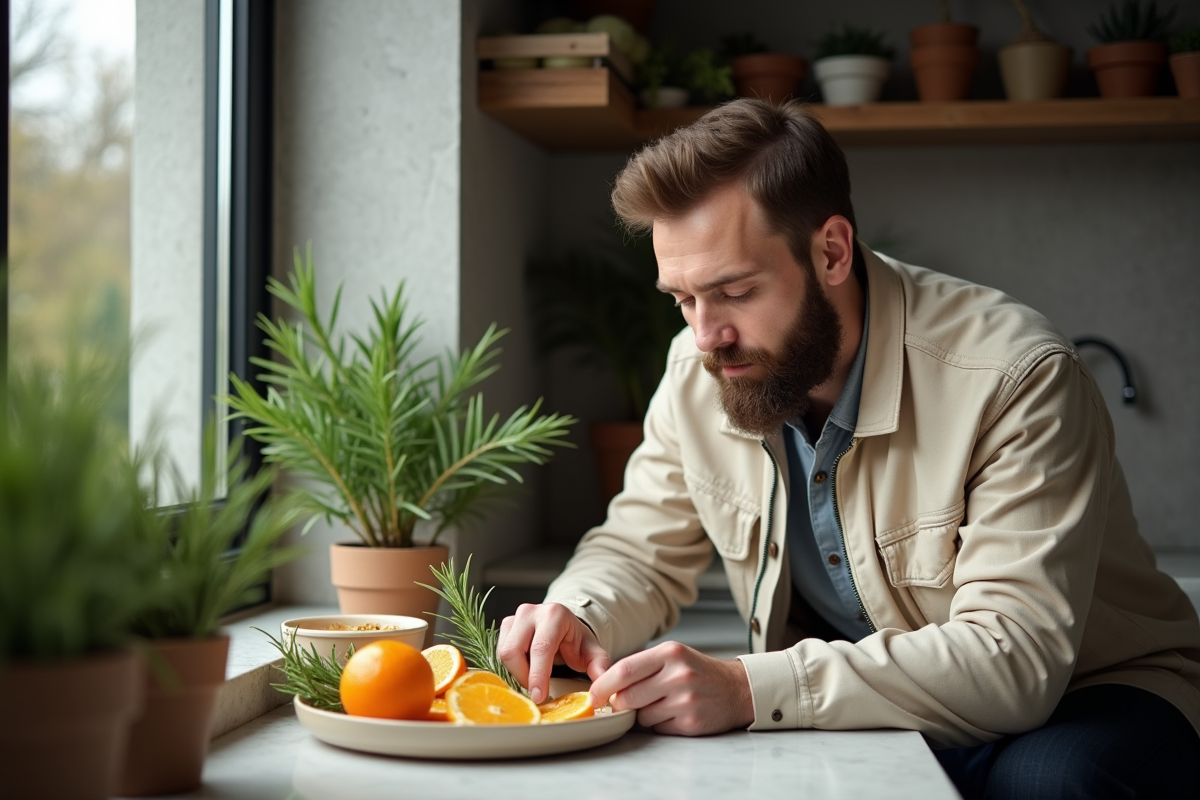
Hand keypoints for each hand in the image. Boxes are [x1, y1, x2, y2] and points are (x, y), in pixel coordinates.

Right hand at [497, 602, 611, 704]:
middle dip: (524, 676)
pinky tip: (526, 670)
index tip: (538, 697)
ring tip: (535, 678)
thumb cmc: (576, 640)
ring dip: (517, 672)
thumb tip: (601, 688)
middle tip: (538, 690)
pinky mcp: (505, 626)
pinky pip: (499, 652)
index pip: (540, 648)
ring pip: (504, 653)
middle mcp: (531, 612)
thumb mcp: (592, 652)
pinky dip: (511, 667)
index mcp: (554, 615)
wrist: (564, 626)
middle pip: (514, 651)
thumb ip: (599, 667)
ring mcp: (515, 617)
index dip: (537, 675)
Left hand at [587, 641, 753, 735]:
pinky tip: (674, 713)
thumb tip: (605, 684)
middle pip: (628, 697)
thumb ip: (642, 666)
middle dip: (620, 703)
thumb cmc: (698, 671)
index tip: (593, 694)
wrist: (737, 689)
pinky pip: (658, 728)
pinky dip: (659, 724)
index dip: (603, 685)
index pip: (624, 670)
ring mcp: (686, 701)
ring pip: (641, 716)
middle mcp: (678, 675)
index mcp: (670, 653)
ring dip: (643, 714)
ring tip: (661, 703)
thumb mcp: (673, 656)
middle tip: (625, 702)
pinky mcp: (691, 723)